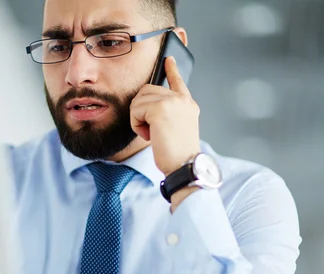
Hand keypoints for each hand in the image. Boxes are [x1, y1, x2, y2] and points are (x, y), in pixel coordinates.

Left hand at [130, 56, 200, 176]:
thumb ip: (168, 112)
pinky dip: (136, 125)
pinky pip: (135, 110)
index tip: (168, 59)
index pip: (178, 81)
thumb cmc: (178, 154)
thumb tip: (146, 106)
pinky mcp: (160, 108)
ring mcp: (172, 101)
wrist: (184, 165)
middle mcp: (182, 99)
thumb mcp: (176, 128)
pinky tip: (149, 135)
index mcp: (188, 104)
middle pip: (146, 90)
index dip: (171, 69)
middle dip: (141, 109)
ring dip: (138, 119)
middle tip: (151, 129)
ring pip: (138, 100)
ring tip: (153, 134)